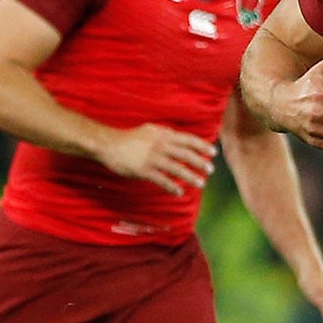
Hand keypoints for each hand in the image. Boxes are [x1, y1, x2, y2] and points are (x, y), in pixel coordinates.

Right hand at [95, 123, 217, 192]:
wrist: (109, 145)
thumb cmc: (129, 138)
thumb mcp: (150, 130)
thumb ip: (165, 134)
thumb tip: (179, 137)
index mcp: (163, 135)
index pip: (187, 139)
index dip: (202, 146)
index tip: (213, 153)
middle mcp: (160, 145)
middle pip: (185, 154)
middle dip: (200, 162)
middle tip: (210, 170)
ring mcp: (152, 158)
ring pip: (176, 168)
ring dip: (190, 177)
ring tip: (200, 183)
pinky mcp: (144, 170)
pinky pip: (162, 180)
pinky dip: (172, 187)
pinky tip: (179, 192)